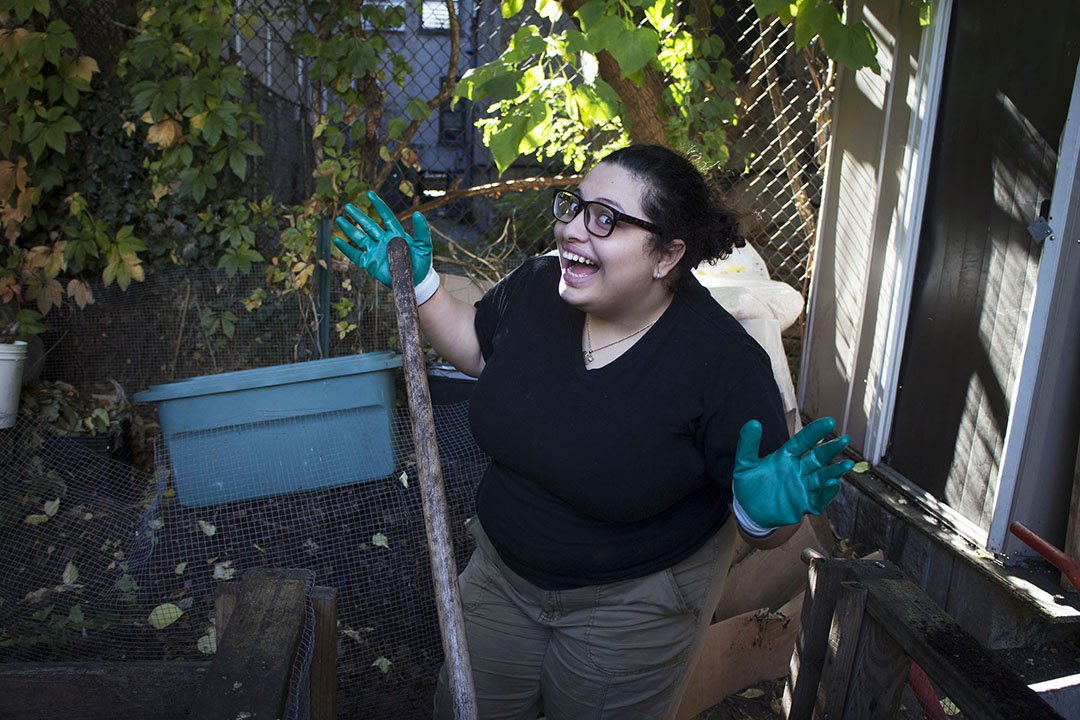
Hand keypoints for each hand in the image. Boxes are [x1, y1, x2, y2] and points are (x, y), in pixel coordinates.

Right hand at [333, 191, 438, 303]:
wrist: (417, 281)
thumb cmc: (422, 263)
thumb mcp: (424, 245)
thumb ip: (422, 231)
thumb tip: (418, 214)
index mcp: (396, 234)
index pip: (386, 217)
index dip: (378, 205)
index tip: (370, 194)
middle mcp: (383, 241)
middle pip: (368, 225)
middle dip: (358, 216)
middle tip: (347, 206)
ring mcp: (376, 252)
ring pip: (360, 238)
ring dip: (349, 229)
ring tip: (339, 219)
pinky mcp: (370, 264)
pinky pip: (356, 255)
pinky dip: (346, 249)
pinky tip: (336, 241)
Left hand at [732, 417, 852, 528]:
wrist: (747, 511)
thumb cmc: (748, 485)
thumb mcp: (745, 464)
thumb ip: (748, 444)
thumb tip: (752, 422)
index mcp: (785, 458)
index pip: (803, 442)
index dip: (815, 432)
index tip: (829, 422)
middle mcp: (798, 471)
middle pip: (818, 458)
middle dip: (831, 449)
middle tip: (844, 439)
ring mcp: (802, 488)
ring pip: (823, 477)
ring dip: (834, 471)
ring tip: (846, 464)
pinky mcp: (804, 504)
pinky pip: (819, 499)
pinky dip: (826, 493)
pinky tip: (832, 485)